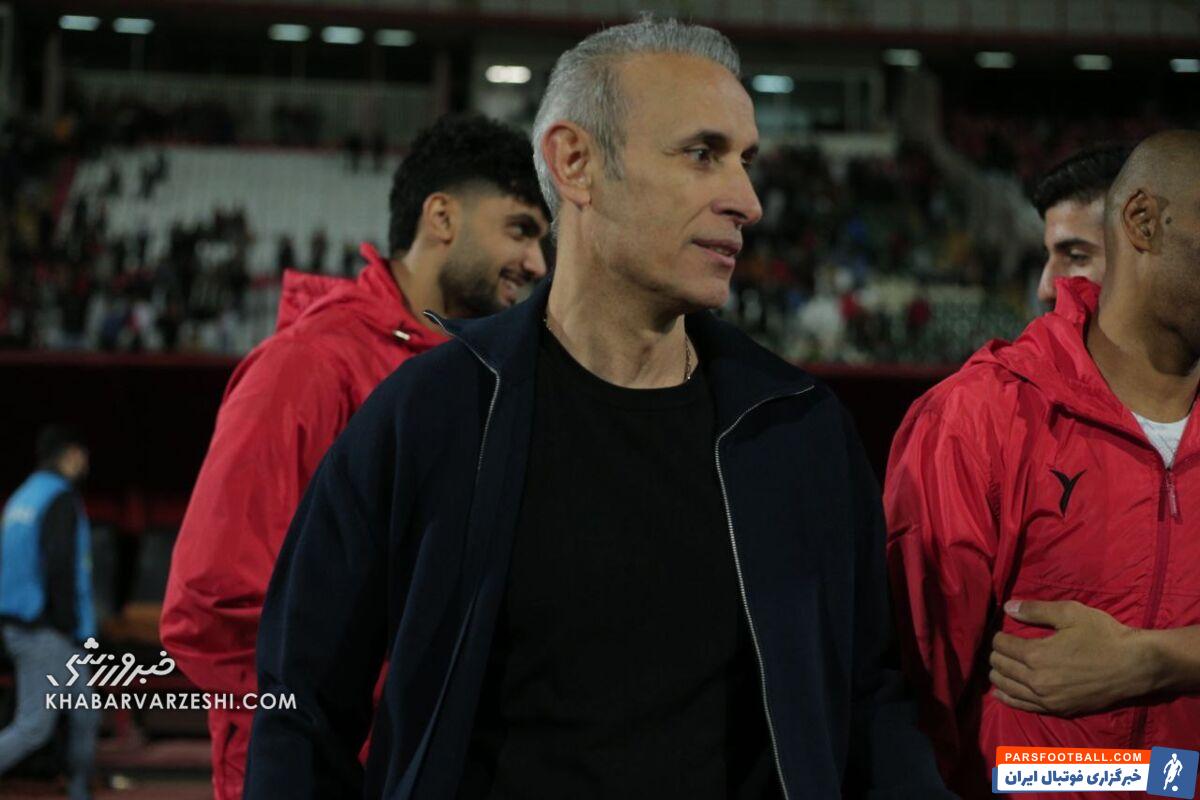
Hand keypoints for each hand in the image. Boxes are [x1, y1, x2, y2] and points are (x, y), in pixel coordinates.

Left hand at [988, 599, 1153, 716]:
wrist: (1136, 666)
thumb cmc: (1104, 635)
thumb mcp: (1070, 613)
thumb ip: (1035, 610)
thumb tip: (1007, 607)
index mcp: (1036, 654)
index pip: (1001, 645)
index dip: (999, 636)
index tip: (1004, 631)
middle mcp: (1037, 680)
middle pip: (1000, 666)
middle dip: (997, 654)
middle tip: (1002, 647)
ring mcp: (1047, 698)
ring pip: (1007, 687)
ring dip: (999, 674)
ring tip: (998, 665)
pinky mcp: (1058, 709)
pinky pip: (1022, 706)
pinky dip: (1008, 698)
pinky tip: (1001, 693)